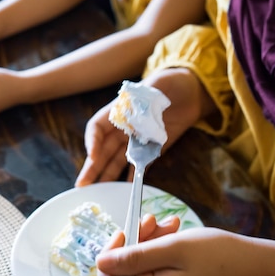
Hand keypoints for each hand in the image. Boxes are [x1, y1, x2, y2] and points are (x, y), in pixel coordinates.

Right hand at [75, 68, 215, 186]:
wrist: (192, 91)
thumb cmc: (171, 82)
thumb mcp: (157, 85)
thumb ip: (145, 100)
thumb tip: (134, 114)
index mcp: (121, 110)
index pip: (97, 127)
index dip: (92, 142)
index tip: (93, 156)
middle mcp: (125, 127)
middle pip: (103, 149)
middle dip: (92, 167)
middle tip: (82, 185)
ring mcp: (138, 139)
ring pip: (117, 159)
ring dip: (107, 175)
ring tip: (97, 192)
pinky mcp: (153, 147)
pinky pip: (139, 164)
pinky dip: (132, 176)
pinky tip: (126, 189)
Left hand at [96, 227, 245, 275]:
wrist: (250, 268)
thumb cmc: (216, 256)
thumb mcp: (172, 248)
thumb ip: (134, 256)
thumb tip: (100, 262)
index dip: (113, 252)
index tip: (130, 228)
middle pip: (125, 272)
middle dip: (137, 241)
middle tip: (156, 220)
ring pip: (139, 268)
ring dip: (150, 242)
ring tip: (171, 225)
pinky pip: (153, 273)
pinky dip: (159, 252)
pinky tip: (173, 235)